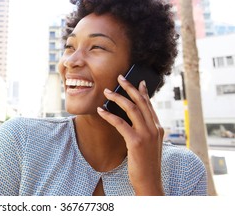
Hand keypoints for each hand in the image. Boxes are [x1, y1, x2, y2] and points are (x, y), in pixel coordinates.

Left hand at [97, 74, 164, 194]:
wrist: (150, 182)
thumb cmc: (146, 164)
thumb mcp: (150, 145)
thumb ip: (146, 131)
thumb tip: (136, 120)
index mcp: (158, 128)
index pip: (149, 105)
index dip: (143, 92)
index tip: (137, 81)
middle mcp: (154, 128)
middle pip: (141, 102)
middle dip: (129, 87)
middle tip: (119, 77)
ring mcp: (147, 134)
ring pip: (131, 108)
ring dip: (117, 97)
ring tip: (106, 91)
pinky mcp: (136, 141)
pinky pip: (120, 123)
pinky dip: (109, 115)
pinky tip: (101, 110)